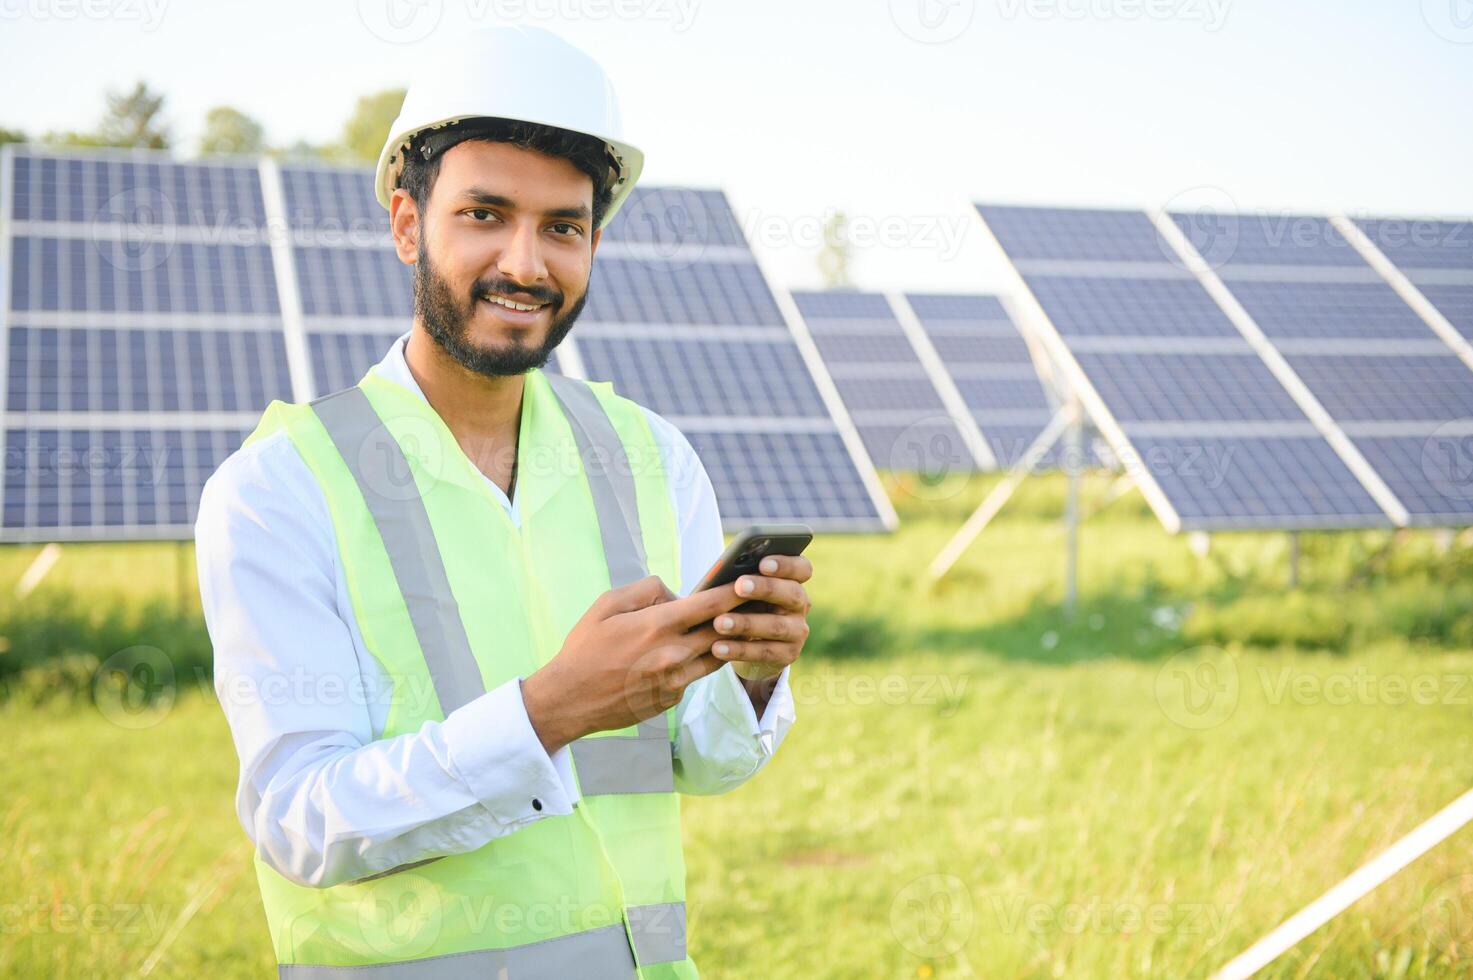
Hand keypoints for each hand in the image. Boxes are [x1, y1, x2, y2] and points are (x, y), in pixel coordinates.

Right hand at [522, 575, 751, 753]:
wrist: (570, 700)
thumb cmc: (585, 648)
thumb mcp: (607, 605)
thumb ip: (645, 590)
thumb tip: (675, 593)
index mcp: (658, 625)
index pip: (711, 604)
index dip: (736, 591)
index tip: (754, 581)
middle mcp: (673, 654)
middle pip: (723, 631)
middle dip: (740, 616)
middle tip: (756, 603)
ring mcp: (676, 681)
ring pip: (716, 656)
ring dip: (724, 641)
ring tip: (731, 627)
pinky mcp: (672, 699)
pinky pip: (694, 675)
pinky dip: (695, 662)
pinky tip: (687, 655)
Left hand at [711, 554, 812, 682]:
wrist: (748, 644)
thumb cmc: (742, 605)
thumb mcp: (743, 590)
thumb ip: (741, 577)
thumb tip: (722, 569)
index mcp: (793, 580)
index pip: (801, 568)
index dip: (786, 564)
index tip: (763, 563)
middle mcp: (800, 604)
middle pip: (792, 593)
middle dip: (766, 588)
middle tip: (739, 586)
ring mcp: (798, 631)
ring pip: (776, 626)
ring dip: (746, 623)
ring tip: (719, 623)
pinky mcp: (789, 654)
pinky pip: (764, 652)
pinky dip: (739, 650)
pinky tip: (718, 647)